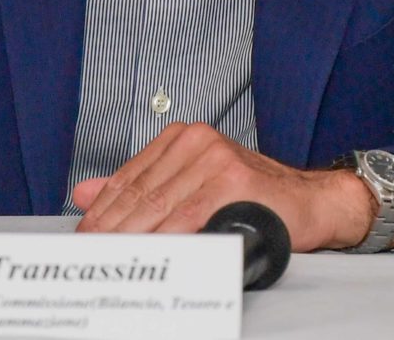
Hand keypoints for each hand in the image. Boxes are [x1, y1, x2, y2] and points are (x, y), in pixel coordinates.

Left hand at [73, 122, 376, 250]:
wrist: (309, 202)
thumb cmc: (252, 195)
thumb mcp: (190, 183)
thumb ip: (139, 185)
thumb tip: (84, 193)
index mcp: (181, 137)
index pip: (129, 176)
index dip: (102, 209)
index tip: (84, 234)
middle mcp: (195, 141)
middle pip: (141, 191)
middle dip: (112, 226)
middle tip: (92, 251)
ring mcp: (214, 158)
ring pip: (160, 204)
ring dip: (133, 234)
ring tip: (114, 256)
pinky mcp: (232, 180)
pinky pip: (189, 216)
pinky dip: (167, 237)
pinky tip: (153, 252)